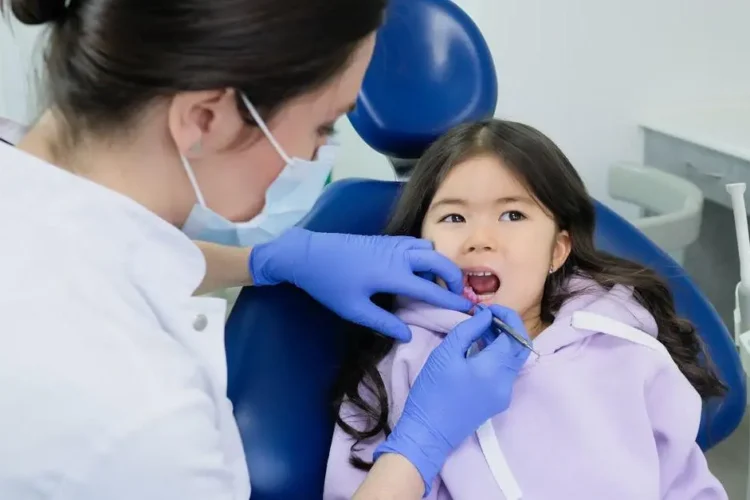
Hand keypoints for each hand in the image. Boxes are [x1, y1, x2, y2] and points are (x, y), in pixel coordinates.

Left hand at [249, 227, 472, 339]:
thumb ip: (383, 322)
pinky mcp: (384, 240)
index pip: (430, 289)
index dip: (450, 300)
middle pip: (438, 261)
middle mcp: (397, 255)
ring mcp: (391, 244)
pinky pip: (414, 244)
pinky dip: (425, 255)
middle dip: (452, 277)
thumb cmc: (329, 284)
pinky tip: (416, 269)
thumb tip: (408, 334)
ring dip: (438, 264)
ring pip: (428, 248)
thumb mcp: (354, 309)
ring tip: (435, 283)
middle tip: (455, 294)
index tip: (466, 308)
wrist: (307, 254)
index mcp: (392, 274)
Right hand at [373, 305, 530, 490]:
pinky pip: (505, 372)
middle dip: (509, 327)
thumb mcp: (445, 354)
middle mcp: (507, 382)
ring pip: (514, 360)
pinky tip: (478, 349)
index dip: (504, 316)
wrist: (428, 432)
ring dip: (503, 341)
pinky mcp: (497, 401)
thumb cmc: (432, 391)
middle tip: (487, 316)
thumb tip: (486, 316)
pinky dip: (497, 355)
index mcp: (495, 369)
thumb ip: (468, 330)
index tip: (485, 309)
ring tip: (480, 329)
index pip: (513, 335)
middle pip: (521, 347)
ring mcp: (504, 394)